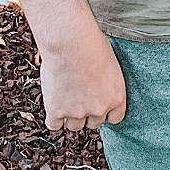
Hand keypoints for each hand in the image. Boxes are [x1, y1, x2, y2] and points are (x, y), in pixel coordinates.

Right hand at [37, 13, 126, 130]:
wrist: (70, 43)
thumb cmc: (91, 46)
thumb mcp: (110, 66)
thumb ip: (106, 84)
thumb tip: (99, 88)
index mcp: (116, 98)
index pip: (114, 118)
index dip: (105, 113)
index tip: (98, 106)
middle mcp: (99, 109)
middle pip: (93, 124)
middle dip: (87, 113)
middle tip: (79, 98)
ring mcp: (77, 112)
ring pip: (74, 126)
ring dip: (70, 117)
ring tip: (66, 100)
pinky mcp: (56, 111)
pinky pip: (54, 125)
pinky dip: (54, 118)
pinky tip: (54, 106)